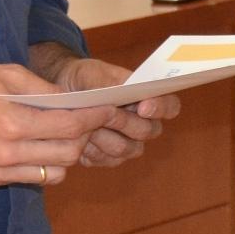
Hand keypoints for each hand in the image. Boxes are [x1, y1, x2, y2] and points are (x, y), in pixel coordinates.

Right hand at [0, 63, 120, 187]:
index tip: (107, 109)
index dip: (94, 118)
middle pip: (68, 154)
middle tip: (89, 120)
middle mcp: (6, 153)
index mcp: (10, 123)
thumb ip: (45, 90)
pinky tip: (40, 145)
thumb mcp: (8, 75)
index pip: (69, 126)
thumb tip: (77, 102)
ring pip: (56, 173)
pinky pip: (34, 178)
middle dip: (85, 136)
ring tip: (64, 134)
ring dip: (67, 154)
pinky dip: (45, 163)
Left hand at [46, 57, 178, 166]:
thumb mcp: (94, 74)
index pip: (170, 106)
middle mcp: (144, 125)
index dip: (161, 108)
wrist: (64, 92)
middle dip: (124, 122)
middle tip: (104, 114)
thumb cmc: (85, 79)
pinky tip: (79, 137)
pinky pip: (106, 160)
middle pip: (148, 131)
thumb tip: (120, 93)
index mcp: (149, 99)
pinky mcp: (109, 158)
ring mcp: (128, 144)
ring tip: (86, 124)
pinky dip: (90, 149)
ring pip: (126, 149)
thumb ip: (111, 84)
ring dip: (104, 136)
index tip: (143, 107)